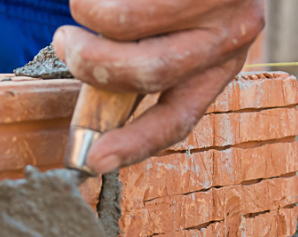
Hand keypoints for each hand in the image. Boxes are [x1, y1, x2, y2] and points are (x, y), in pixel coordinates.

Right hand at [53, 0, 264, 173]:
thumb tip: (96, 109)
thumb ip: (139, 65)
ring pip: (131, 26)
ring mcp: (225, 1)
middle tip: (66, 43)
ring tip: (82, 4)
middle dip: (90, 63)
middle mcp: (232, 39)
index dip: (133, 144)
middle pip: (148, 72)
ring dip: (88, 16)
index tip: (92, 160)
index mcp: (218, 67)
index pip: (178, 119)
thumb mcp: (172, 33)